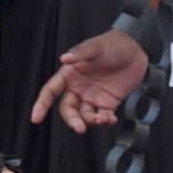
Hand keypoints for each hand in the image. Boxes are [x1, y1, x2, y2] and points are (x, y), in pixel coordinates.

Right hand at [30, 29, 146, 132]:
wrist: (137, 50)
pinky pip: (102, 117)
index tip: (35, 118)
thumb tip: (64, 58)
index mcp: (70, 74)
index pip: (50, 91)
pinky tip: (110, 119)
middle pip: (68, 109)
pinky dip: (105, 121)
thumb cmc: (113, 45)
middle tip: (80, 128)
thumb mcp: (95, 47)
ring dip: (91, 121)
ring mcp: (93, 97)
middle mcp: (79, 88)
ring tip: (102, 119)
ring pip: (84, 116)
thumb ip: (80, 53)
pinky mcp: (108, 103)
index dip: (41, 104)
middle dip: (72, 120)